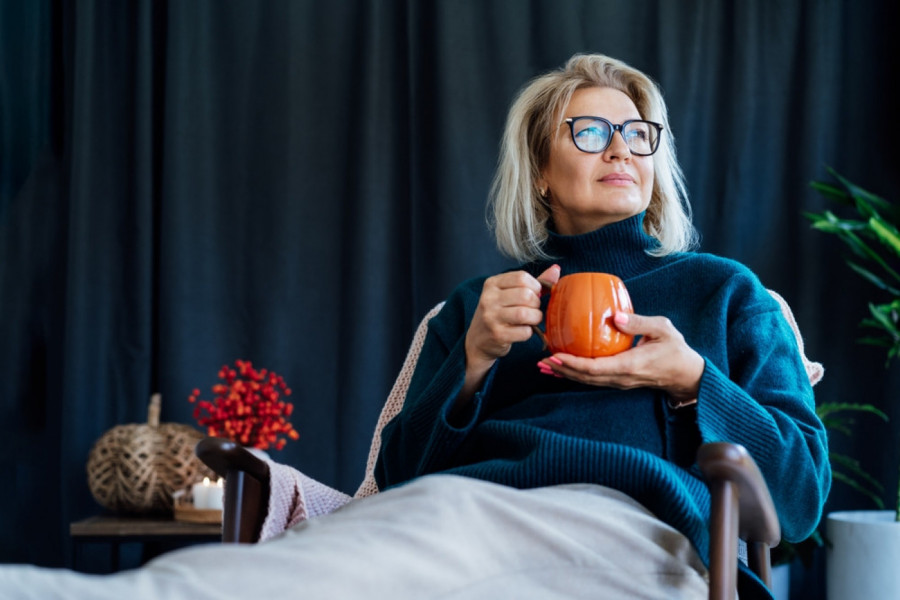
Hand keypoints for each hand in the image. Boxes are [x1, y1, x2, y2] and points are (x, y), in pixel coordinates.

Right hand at [459, 265, 560, 400]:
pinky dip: (529, 332)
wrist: (477, 340)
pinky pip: (525, 332)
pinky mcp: (497, 335)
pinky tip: (523, 331)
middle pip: (526, 295)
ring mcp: (491, 317)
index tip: (533, 294)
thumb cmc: (498, 313)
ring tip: (531, 320)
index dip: (535, 286)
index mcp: (492, 283)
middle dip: (536, 303)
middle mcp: (489, 298)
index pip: (522, 277)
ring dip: (535, 318)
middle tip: (532, 309)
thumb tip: (556, 269)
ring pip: (526, 314)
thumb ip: (532, 282)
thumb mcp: (509, 293)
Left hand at [537, 311, 704, 404]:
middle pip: (584, 377)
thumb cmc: (675, 350)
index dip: (572, 363)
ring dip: (564, 374)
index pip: (594, 368)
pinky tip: (561, 368)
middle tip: (541, 360)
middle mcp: (620, 377)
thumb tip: (614, 316)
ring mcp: (618, 381)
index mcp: (629, 365)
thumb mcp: (663, 329)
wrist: (686, 375)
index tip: (555, 355)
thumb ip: (639, 322)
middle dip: (561, 370)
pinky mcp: (617, 380)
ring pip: (586, 381)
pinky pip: (592, 379)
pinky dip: (575, 374)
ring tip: (544, 365)